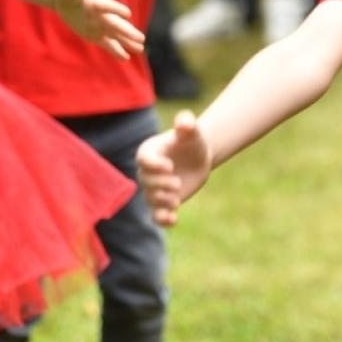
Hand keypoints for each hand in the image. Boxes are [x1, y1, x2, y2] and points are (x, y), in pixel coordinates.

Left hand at [51, 0, 145, 59]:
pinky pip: (108, 44)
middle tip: (141, 38)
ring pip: (116, 35)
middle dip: (128, 31)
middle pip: (116, 24)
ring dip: (128, 42)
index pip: (107, 6)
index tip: (127, 14)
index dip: (116, 9)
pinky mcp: (96, 35)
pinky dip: (116, 51)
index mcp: (95, 3)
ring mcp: (101, 26)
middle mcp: (101, 16)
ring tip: (140, 48)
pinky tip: (126, 58)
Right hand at [136, 112, 210, 226]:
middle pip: (147, 182)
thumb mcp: (192, 132)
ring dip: (162, 202)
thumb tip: (184, 121)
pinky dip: (162, 220)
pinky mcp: (163, 203)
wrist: (197, 157)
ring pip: (151, 200)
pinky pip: (157, 215)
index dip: (154, 165)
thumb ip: (187, 125)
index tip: (170, 167)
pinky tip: (173, 220)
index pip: (144, 160)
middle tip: (177, 184)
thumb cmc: (191, 141)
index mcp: (150, 152)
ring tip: (175, 201)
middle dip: (160, 185)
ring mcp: (154, 189)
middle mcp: (147, 172)